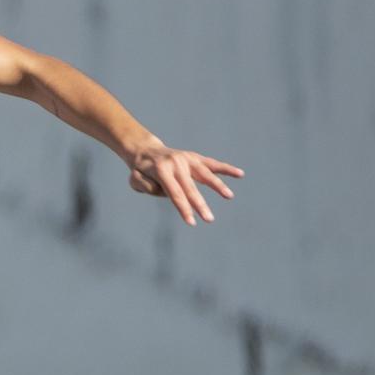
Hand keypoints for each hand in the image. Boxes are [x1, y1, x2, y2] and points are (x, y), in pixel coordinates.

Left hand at [127, 142, 243, 224]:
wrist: (146, 151)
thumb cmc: (141, 171)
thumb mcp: (135, 180)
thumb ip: (147, 187)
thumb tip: (168, 193)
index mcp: (162, 170)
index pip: (175, 193)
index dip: (183, 208)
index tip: (192, 222)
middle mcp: (176, 163)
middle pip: (191, 187)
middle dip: (200, 205)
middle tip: (209, 219)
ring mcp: (187, 159)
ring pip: (205, 174)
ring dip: (217, 186)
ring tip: (229, 196)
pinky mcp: (195, 157)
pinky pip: (212, 164)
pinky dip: (226, 169)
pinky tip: (240, 174)